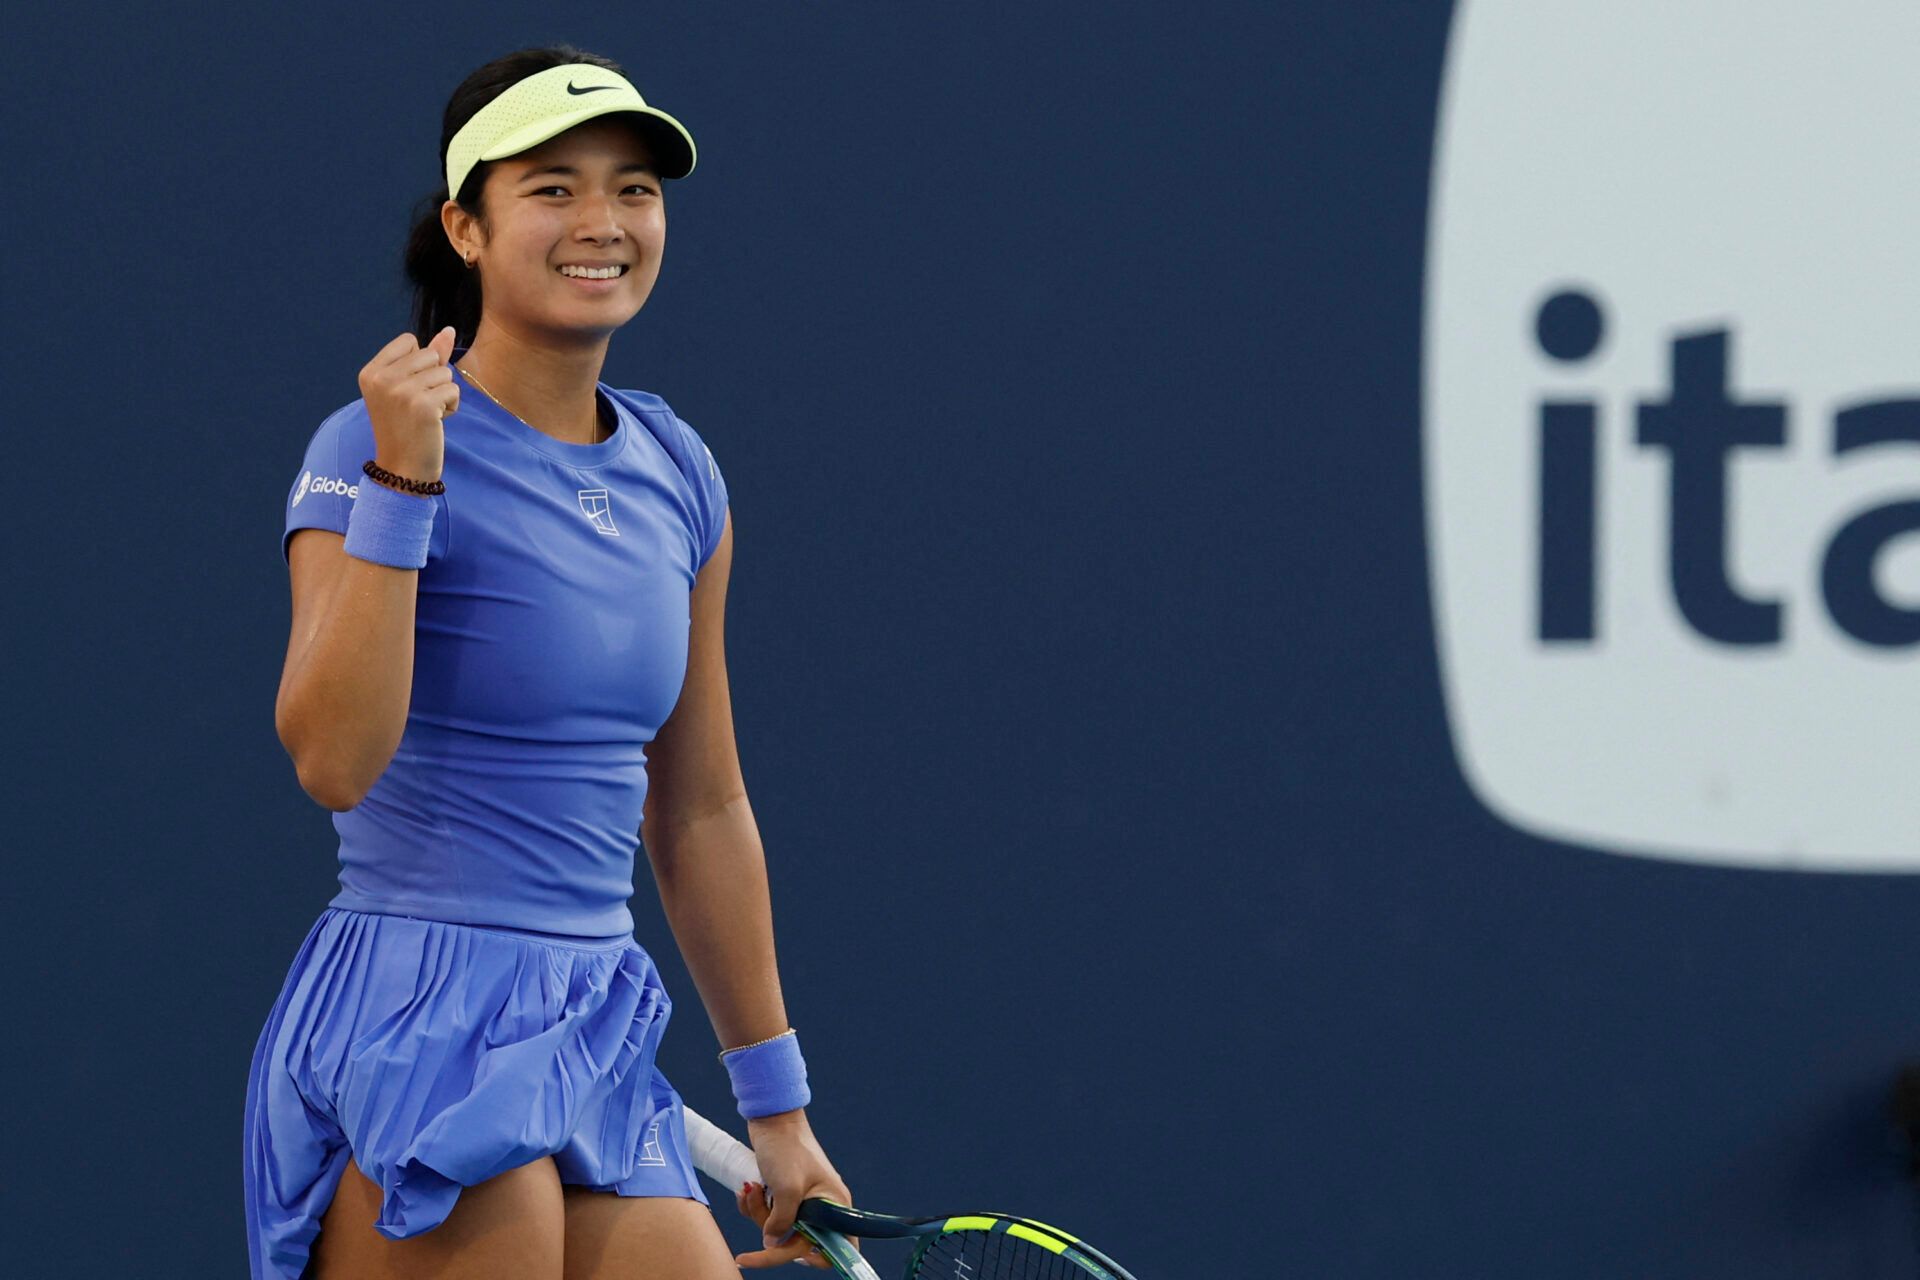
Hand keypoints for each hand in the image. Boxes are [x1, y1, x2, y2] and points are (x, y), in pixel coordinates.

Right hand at [357, 325, 456, 481]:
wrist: (402, 468)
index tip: (408, 390)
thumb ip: (429, 356)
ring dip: (444, 394)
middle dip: (434, 379)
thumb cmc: (406, 427)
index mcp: (371, 371)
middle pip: (430, 355)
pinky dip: (451, 407)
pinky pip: (453, 391)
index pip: (410, 341)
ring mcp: (401, 392)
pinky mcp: (423, 406)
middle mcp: (382, 378)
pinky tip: (435, 423)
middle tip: (418, 406)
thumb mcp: (408, 387)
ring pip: (445, 373)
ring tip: (426, 415)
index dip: (419, 364)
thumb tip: (449, 329)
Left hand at [731, 1111, 856, 1269]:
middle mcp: (823, 1206)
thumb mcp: (786, 1189)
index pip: (842, 1245)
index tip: (799, 1258)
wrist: (771, 1119)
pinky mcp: (786, 1194)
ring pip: (780, 1228)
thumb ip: (781, 1223)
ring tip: (751, 1189)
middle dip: (771, 1229)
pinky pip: (770, 1214)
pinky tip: (748, 1189)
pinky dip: (756, 1206)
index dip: (823, 1257)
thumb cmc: (787, 1148)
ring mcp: (803, 1200)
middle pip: (798, 1239)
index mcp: (834, 1205)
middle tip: (756, 1211)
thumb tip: (772, 1243)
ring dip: (759, 1214)